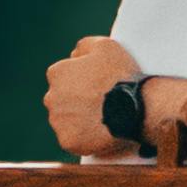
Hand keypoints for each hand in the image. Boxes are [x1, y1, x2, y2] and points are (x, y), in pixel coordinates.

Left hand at [45, 33, 134, 156]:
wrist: (134, 106)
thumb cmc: (120, 75)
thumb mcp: (105, 46)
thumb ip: (84, 46)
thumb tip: (75, 53)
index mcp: (57, 73)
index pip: (62, 76)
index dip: (80, 80)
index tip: (95, 84)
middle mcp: (52, 97)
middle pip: (61, 99)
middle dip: (76, 100)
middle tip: (99, 102)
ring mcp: (58, 122)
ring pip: (66, 120)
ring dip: (78, 119)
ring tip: (102, 117)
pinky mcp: (68, 141)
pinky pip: (74, 139)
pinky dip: (84, 137)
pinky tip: (100, 130)